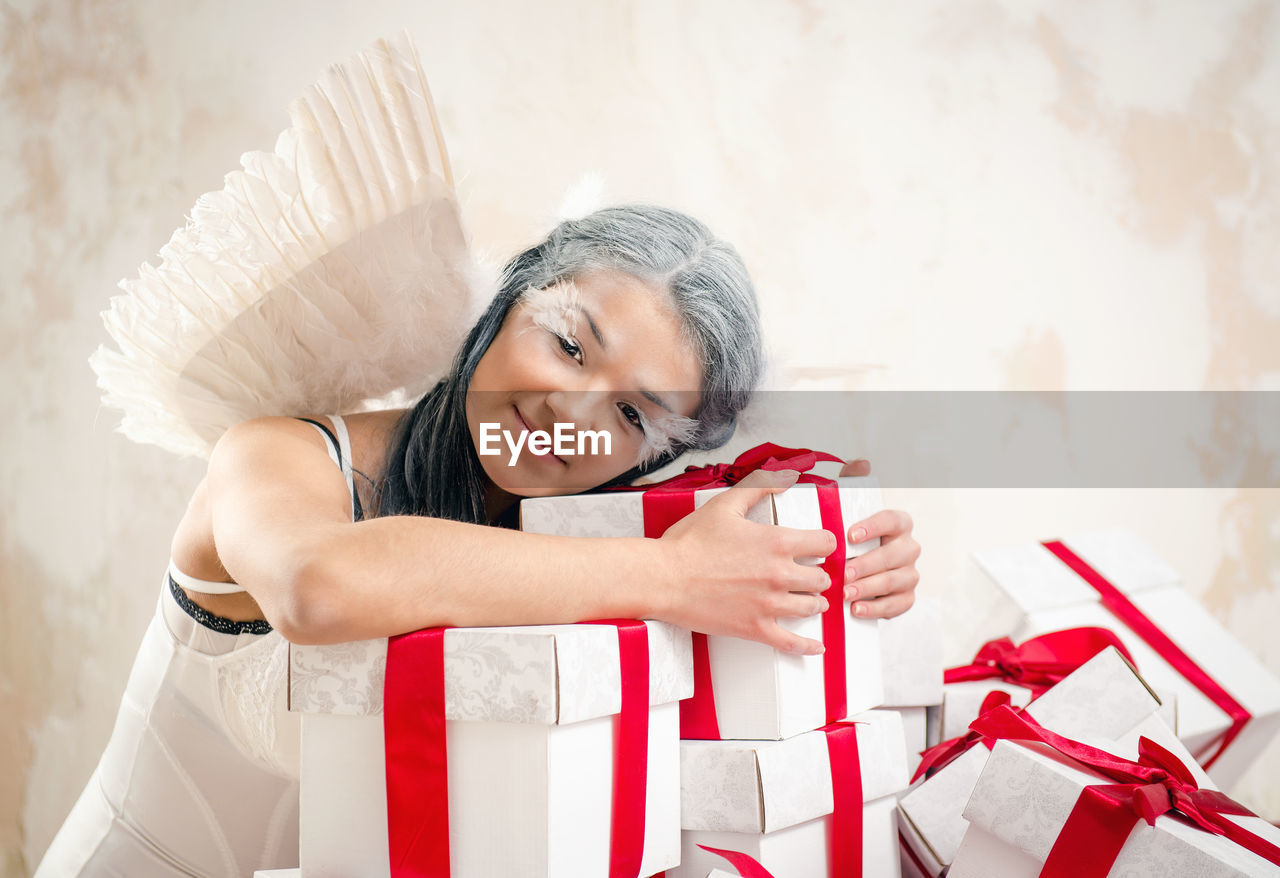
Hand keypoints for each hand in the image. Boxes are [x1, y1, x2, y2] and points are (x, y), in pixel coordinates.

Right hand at [658, 468, 836, 655]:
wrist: (664, 578)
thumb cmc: (689, 543)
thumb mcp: (725, 506)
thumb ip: (757, 488)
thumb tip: (782, 479)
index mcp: (777, 542)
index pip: (824, 543)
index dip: (824, 544)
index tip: (818, 547)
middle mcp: (780, 574)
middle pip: (821, 578)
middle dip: (818, 575)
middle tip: (809, 575)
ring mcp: (769, 604)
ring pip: (812, 607)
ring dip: (813, 602)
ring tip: (809, 600)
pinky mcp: (755, 628)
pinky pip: (791, 643)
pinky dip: (807, 646)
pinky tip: (816, 647)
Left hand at [839, 458, 919, 618]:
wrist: (853, 571)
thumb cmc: (849, 536)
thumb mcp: (848, 507)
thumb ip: (852, 482)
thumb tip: (860, 462)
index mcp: (898, 523)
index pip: (893, 520)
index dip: (874, 526)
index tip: (850, 534)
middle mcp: (908, 547)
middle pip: (893, 555)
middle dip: (868, 564)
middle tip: (844, 572)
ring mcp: (910, 573)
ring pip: (896, 581)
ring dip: (870, 588)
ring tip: (846, 593)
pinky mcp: (906, 597)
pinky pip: (898, 605)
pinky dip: (878, 609)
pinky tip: (858, 610)